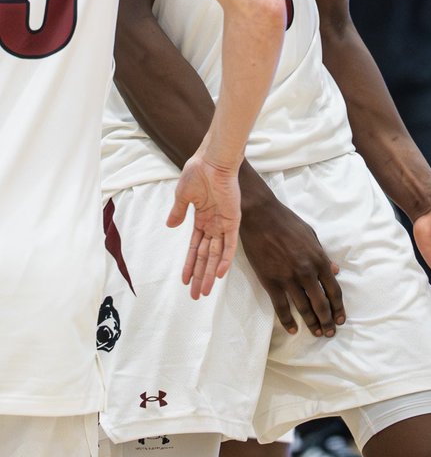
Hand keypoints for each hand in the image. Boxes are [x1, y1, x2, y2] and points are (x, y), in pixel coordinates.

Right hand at [166, 154, 240, 299]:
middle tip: (195, 295)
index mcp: (201, 218)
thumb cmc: (197, 173)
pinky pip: (230, 243)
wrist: (212, 161)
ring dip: (210, 273)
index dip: (189, 264)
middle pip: (205, 256)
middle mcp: (213, 224)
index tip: (184, 281)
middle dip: (199, 275)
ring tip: (204, 291)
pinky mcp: (233, 220)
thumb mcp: (182, 196)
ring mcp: (223, 223)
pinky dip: (225, 258)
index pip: (195, 247)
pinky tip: (219, 274)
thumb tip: (170, 226)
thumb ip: (178, 212)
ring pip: (216, 254)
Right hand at [240, 193, 344, 336]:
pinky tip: (293, 329)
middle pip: (320, 303)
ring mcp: (288, 278)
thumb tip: (335, 272)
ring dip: (311, 323)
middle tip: (330, 333)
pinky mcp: (271, 282)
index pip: (333, 290)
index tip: (341, 319)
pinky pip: (281, 307)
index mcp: (319, 259)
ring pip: (303, 308)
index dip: (338, 307)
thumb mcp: (312, 236)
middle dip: (327, 321)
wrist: (262, 218)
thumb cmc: (288, 223)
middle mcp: (306, 272)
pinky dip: (288, 321)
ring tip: (317, 334)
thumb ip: (323, 256)